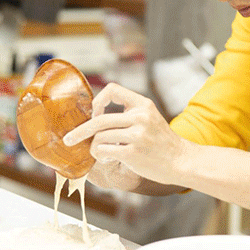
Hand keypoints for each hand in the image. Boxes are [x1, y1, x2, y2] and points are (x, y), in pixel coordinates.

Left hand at [63, 83, 189, 186]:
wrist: (181, 160)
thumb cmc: (161, 142)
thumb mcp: (150, 118)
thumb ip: (128, 114)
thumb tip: (95, 116)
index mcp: (143, 105)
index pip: (112, 90)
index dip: (98, 101)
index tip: (94, 113)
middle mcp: (140, 117)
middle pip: (99, 119)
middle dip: (80, 131)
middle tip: (68, 139)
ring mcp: (137, 135)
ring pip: (99, 138)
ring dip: (95, 148)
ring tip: (103, 153)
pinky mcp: (133, 152)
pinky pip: (104, 151)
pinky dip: (101, 156)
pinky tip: (109, 159)